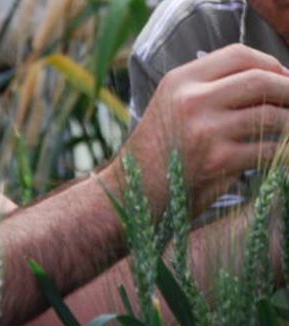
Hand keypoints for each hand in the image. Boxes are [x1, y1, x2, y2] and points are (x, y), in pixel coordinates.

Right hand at [109, 44, 288, 217]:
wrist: (132, 190)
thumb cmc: (157, 151)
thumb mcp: (171, 107)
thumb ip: (207, 90)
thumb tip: (266, 81)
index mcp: (179, 81)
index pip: (238, 55)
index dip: (270, 63)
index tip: (283, 77)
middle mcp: (191, 99)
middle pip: (260, 80)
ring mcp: (205, 129)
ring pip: (270, 115)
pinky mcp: (217, 160)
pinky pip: (267, 149)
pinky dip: (283, 154)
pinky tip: (282, 156)